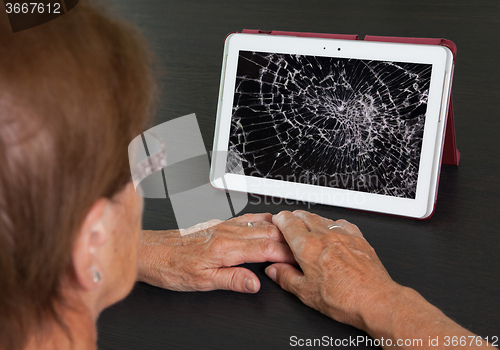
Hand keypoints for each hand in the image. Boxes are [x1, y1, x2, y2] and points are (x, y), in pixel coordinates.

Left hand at [137, 213, 294, 292]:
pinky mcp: (218, 224)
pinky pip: (247, 218)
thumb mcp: (201, 282)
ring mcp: (223, 226)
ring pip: (259, 222)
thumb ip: (231, 280)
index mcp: (225, 248)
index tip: (300, 259)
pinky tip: (269, 222)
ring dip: (279, 228)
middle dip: (289, 239)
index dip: (286, 253)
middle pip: (267, 232)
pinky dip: (264, 220)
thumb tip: (255, 283)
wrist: (151, 251)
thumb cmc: (171, 267)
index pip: (266, 247)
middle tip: (305, 248)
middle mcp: (226, 232)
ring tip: (295, 233)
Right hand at [265, 210, 400, 329]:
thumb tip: (274, 271)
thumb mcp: (306, 293)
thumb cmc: (344, 299)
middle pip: (305, 216)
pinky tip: (334, 231)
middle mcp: (325, 236)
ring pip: (323, 217)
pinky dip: (333, 224)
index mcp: (308, 247)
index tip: (278, 220)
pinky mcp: (359, 238)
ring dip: (312, 219)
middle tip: (289, 222)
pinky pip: (343, 223)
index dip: (280, 219)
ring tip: (309, 226)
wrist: (375, 300)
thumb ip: (286, 278)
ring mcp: (343, 235)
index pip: (288, 223)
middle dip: (294, 217)